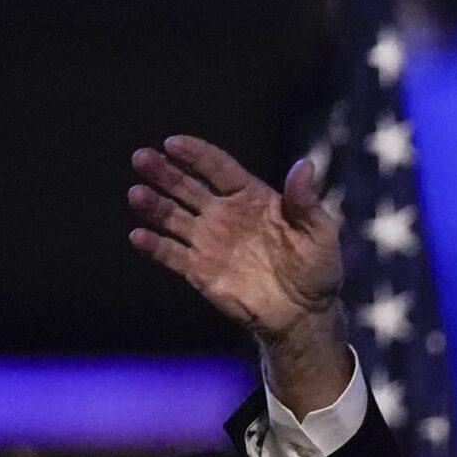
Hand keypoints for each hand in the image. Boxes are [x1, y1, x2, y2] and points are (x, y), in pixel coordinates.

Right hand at [129, 136, 351, 410]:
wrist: (305, 313)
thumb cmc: (317, 268)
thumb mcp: (320, 232)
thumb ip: (306, 200)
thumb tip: (304, 165)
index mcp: (251, 197)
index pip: (218, 168)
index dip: (196, 154)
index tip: (173, 143)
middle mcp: (223, 214)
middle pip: (187, 186)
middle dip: (164, 172)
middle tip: (141, 157)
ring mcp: (208, 241)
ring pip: (173, 216)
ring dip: (153, 205)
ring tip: (136, 194)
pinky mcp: (199, 269)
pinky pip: (171, 254)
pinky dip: (154, 246)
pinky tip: (139, 236)